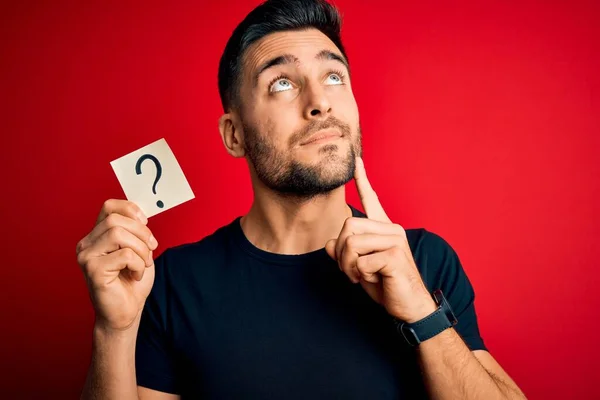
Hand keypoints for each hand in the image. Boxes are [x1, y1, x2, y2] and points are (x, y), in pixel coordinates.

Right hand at [76, 199, 157, 331]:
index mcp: (96, 235)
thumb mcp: (138, 249)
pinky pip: (124, 254)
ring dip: (140, 249)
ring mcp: (86, 257)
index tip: (146, 223)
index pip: (109, 207)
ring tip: (142, 264)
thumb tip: (141, 215)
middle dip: (142, 233)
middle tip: (151, 250)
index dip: (131, 210)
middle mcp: (86, 244)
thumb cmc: (131, 282)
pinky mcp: (93, 270)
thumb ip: (135, 231)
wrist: (126, 312)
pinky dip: (137, 264)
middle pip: (116, 220)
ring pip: (118, 234)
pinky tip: (135, 275)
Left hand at [325, 157, 436, 322]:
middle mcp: (391, 229)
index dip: (362, 180)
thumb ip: (345, 253)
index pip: (371, 199)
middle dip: (340, 252)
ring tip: (360, 276)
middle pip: (347, 226)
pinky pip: (360, 262)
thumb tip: (327, 244)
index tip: (355, 160)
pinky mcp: (394, 255)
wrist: (410, 307)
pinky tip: (374, 280)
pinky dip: (360, 276)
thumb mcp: (360, 268)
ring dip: (348, 266)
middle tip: (350, 271)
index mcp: (384, 229)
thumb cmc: (386, 285)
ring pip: (351, 243)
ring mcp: (394, 240)